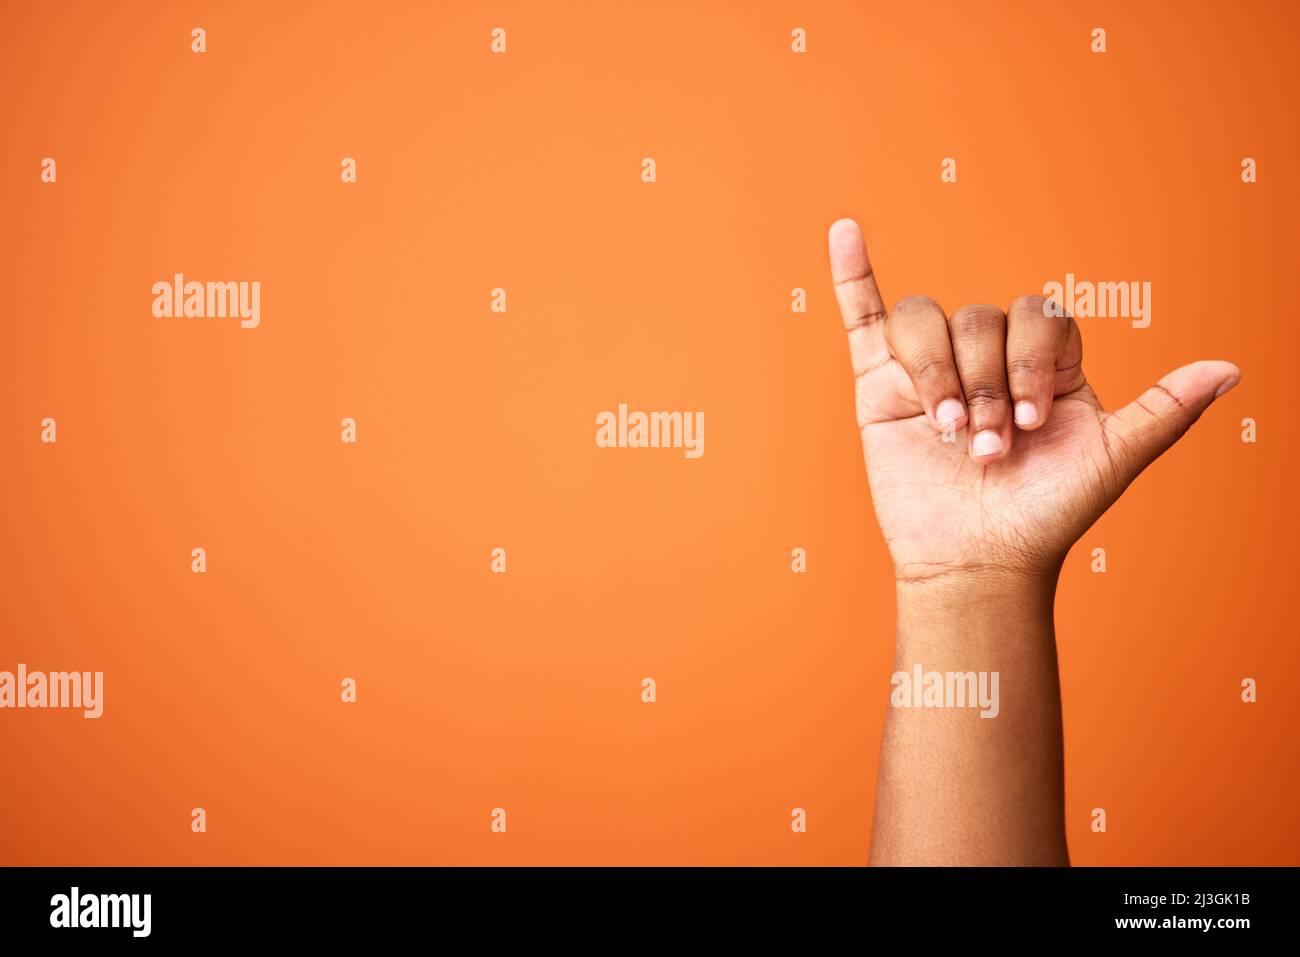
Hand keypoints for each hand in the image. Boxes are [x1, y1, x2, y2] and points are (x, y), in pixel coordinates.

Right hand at [827, 218, 1239, 584]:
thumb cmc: (1045, 516)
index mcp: (1044, 363)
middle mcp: (988, 357)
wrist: (977, 562)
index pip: (1039, 317)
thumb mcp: (1113, 460)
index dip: (1033, 360)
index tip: (1032, 423)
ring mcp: (931, 367)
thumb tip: (1230, 369)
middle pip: (979, 318)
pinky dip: (852, 275)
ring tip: (945, 433)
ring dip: (938, 374)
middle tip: (986, 449)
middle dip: (985, 385)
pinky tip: (845, 232)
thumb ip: (1165, 410)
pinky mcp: (880, 384)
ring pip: (927, 321)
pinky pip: (864, 316)